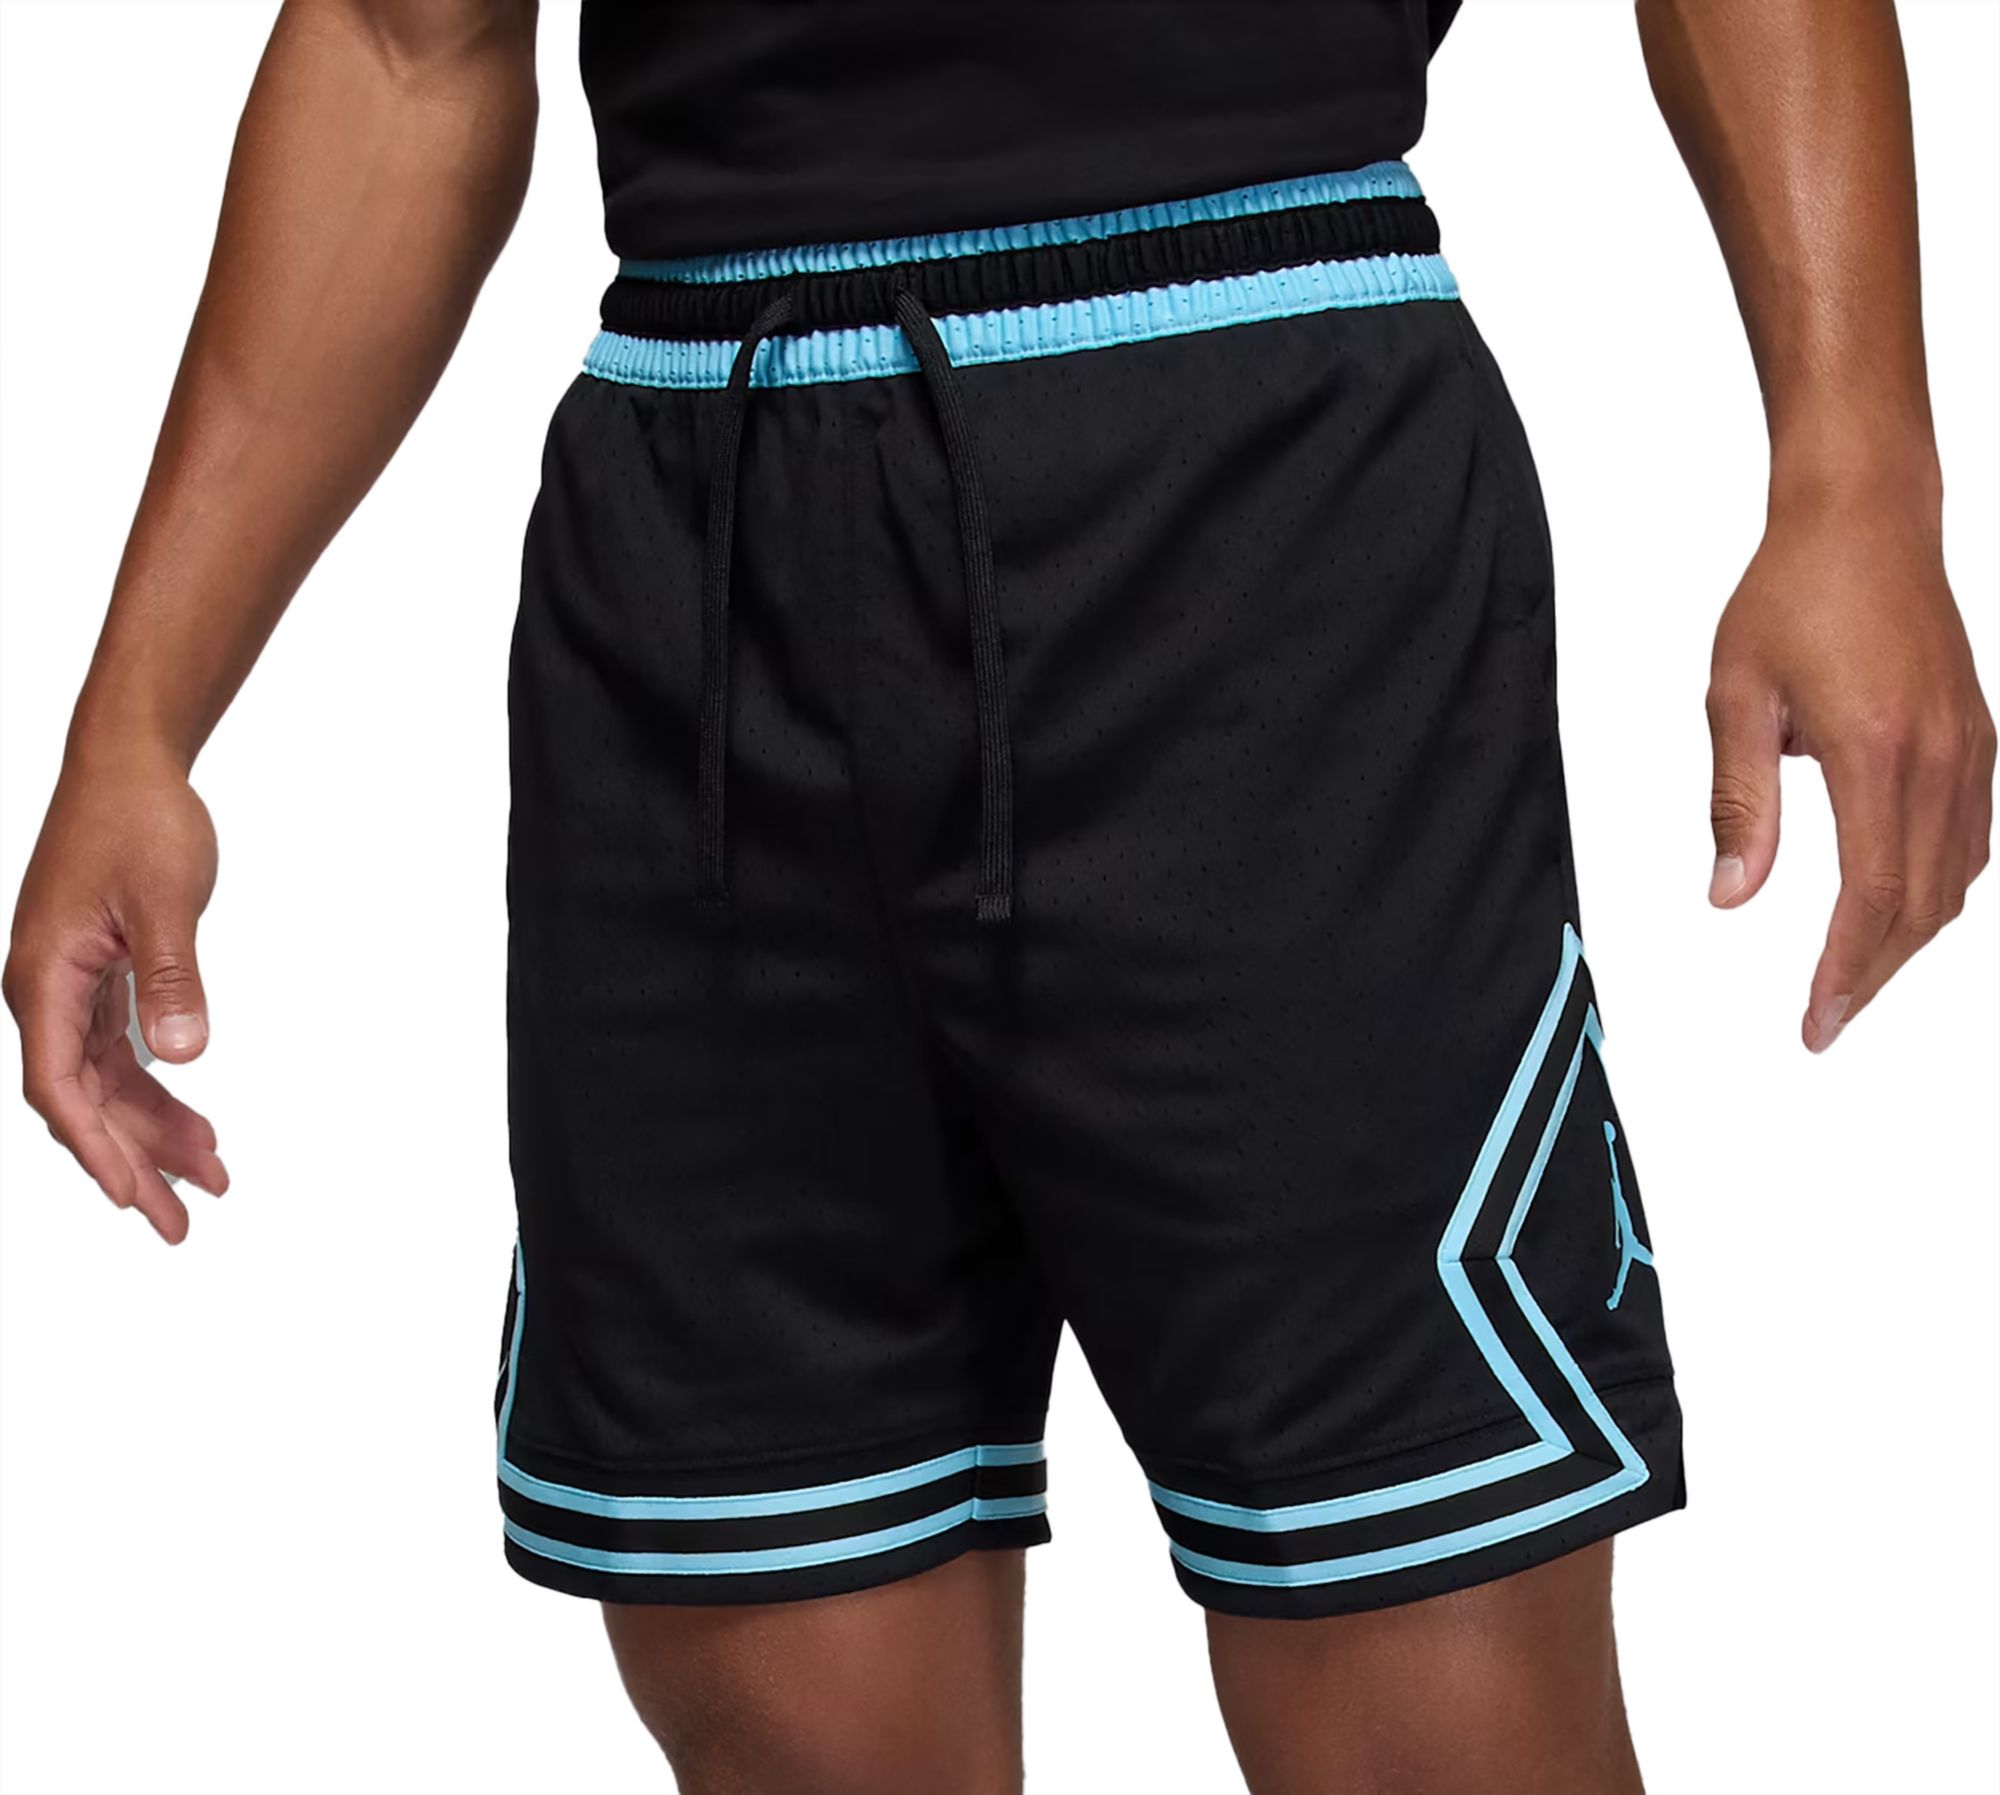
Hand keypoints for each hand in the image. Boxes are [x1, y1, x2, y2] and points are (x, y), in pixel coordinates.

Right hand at [5, 752, 227, 1240]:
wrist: (131, 765)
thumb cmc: (139, 820)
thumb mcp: (163, 900)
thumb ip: (171, 978)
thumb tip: (184, 1054)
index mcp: (44, 980)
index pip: (60, 1089)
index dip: (96, 1148)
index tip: (134, 1198)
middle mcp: (47, 992)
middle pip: (84, 1102)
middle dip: (133, 1164)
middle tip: (183, 1223)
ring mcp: (71, 987)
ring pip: (108, 1084)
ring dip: (155, 1132)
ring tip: (213, 1179)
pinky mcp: (99, 977)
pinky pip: (122, 1053)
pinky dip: (159, 1090)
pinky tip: (197, 1122)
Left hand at [1705, 479, 1994, 1051]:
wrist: (1864, 518)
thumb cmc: (1791, 594)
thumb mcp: (1737, 697)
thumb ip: (1739, 803)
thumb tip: (1732, 895)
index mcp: (1875, 751)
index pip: (1871, 895)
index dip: (1844, 970)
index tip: (1818, 1021)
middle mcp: (1939, 756)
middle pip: (1921, 904)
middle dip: (1874, 972)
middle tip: (1828, 1020)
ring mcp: (1970, 746)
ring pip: (1956, 878)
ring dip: (1908, 938)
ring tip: (1854, 977)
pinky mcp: (1977, 735)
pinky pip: (1971, 836)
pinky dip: (1937, 888)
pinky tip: (1901, 909)